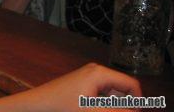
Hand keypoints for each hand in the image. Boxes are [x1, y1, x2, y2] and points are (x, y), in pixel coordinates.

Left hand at [22, 62, 142, 111]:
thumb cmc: (63, 106)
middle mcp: (97, 70)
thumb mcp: (93, 111)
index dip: (138, 102)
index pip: (132, 84)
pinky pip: (104, 93)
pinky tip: (94, 109)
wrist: (39, 104)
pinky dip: (105, 103)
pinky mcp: (84, 81)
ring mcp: (90, 75)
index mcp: (101, 73)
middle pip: (124, 88)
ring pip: (114, 92)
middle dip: (125, 104)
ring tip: (97, 109)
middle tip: (110, 111)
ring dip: (115, 105)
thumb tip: (137, 111)